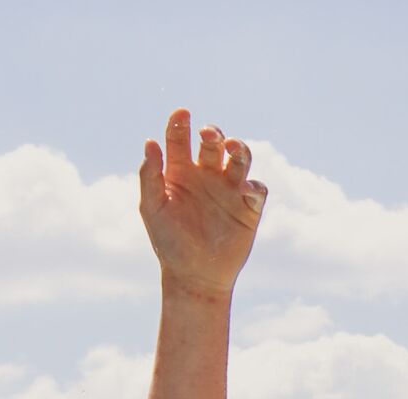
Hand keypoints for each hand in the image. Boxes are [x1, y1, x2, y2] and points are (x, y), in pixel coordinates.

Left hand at [141, 109, 265, 299]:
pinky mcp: (249, 209)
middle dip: (213, 133)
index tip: (182, 113)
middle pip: (214, 143)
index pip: (180, 139)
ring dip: (239, 149)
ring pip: (240, 159)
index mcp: (180, 172)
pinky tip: (245, 190)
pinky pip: (257, 190)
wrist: (195, 276)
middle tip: (209, 134)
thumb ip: (150, 176)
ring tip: (233, 148)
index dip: (181, 123)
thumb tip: (150, 143)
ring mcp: (229, 190)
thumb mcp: (152, 208)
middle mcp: (206, 176)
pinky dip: (254, 186)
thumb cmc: (169, 242)